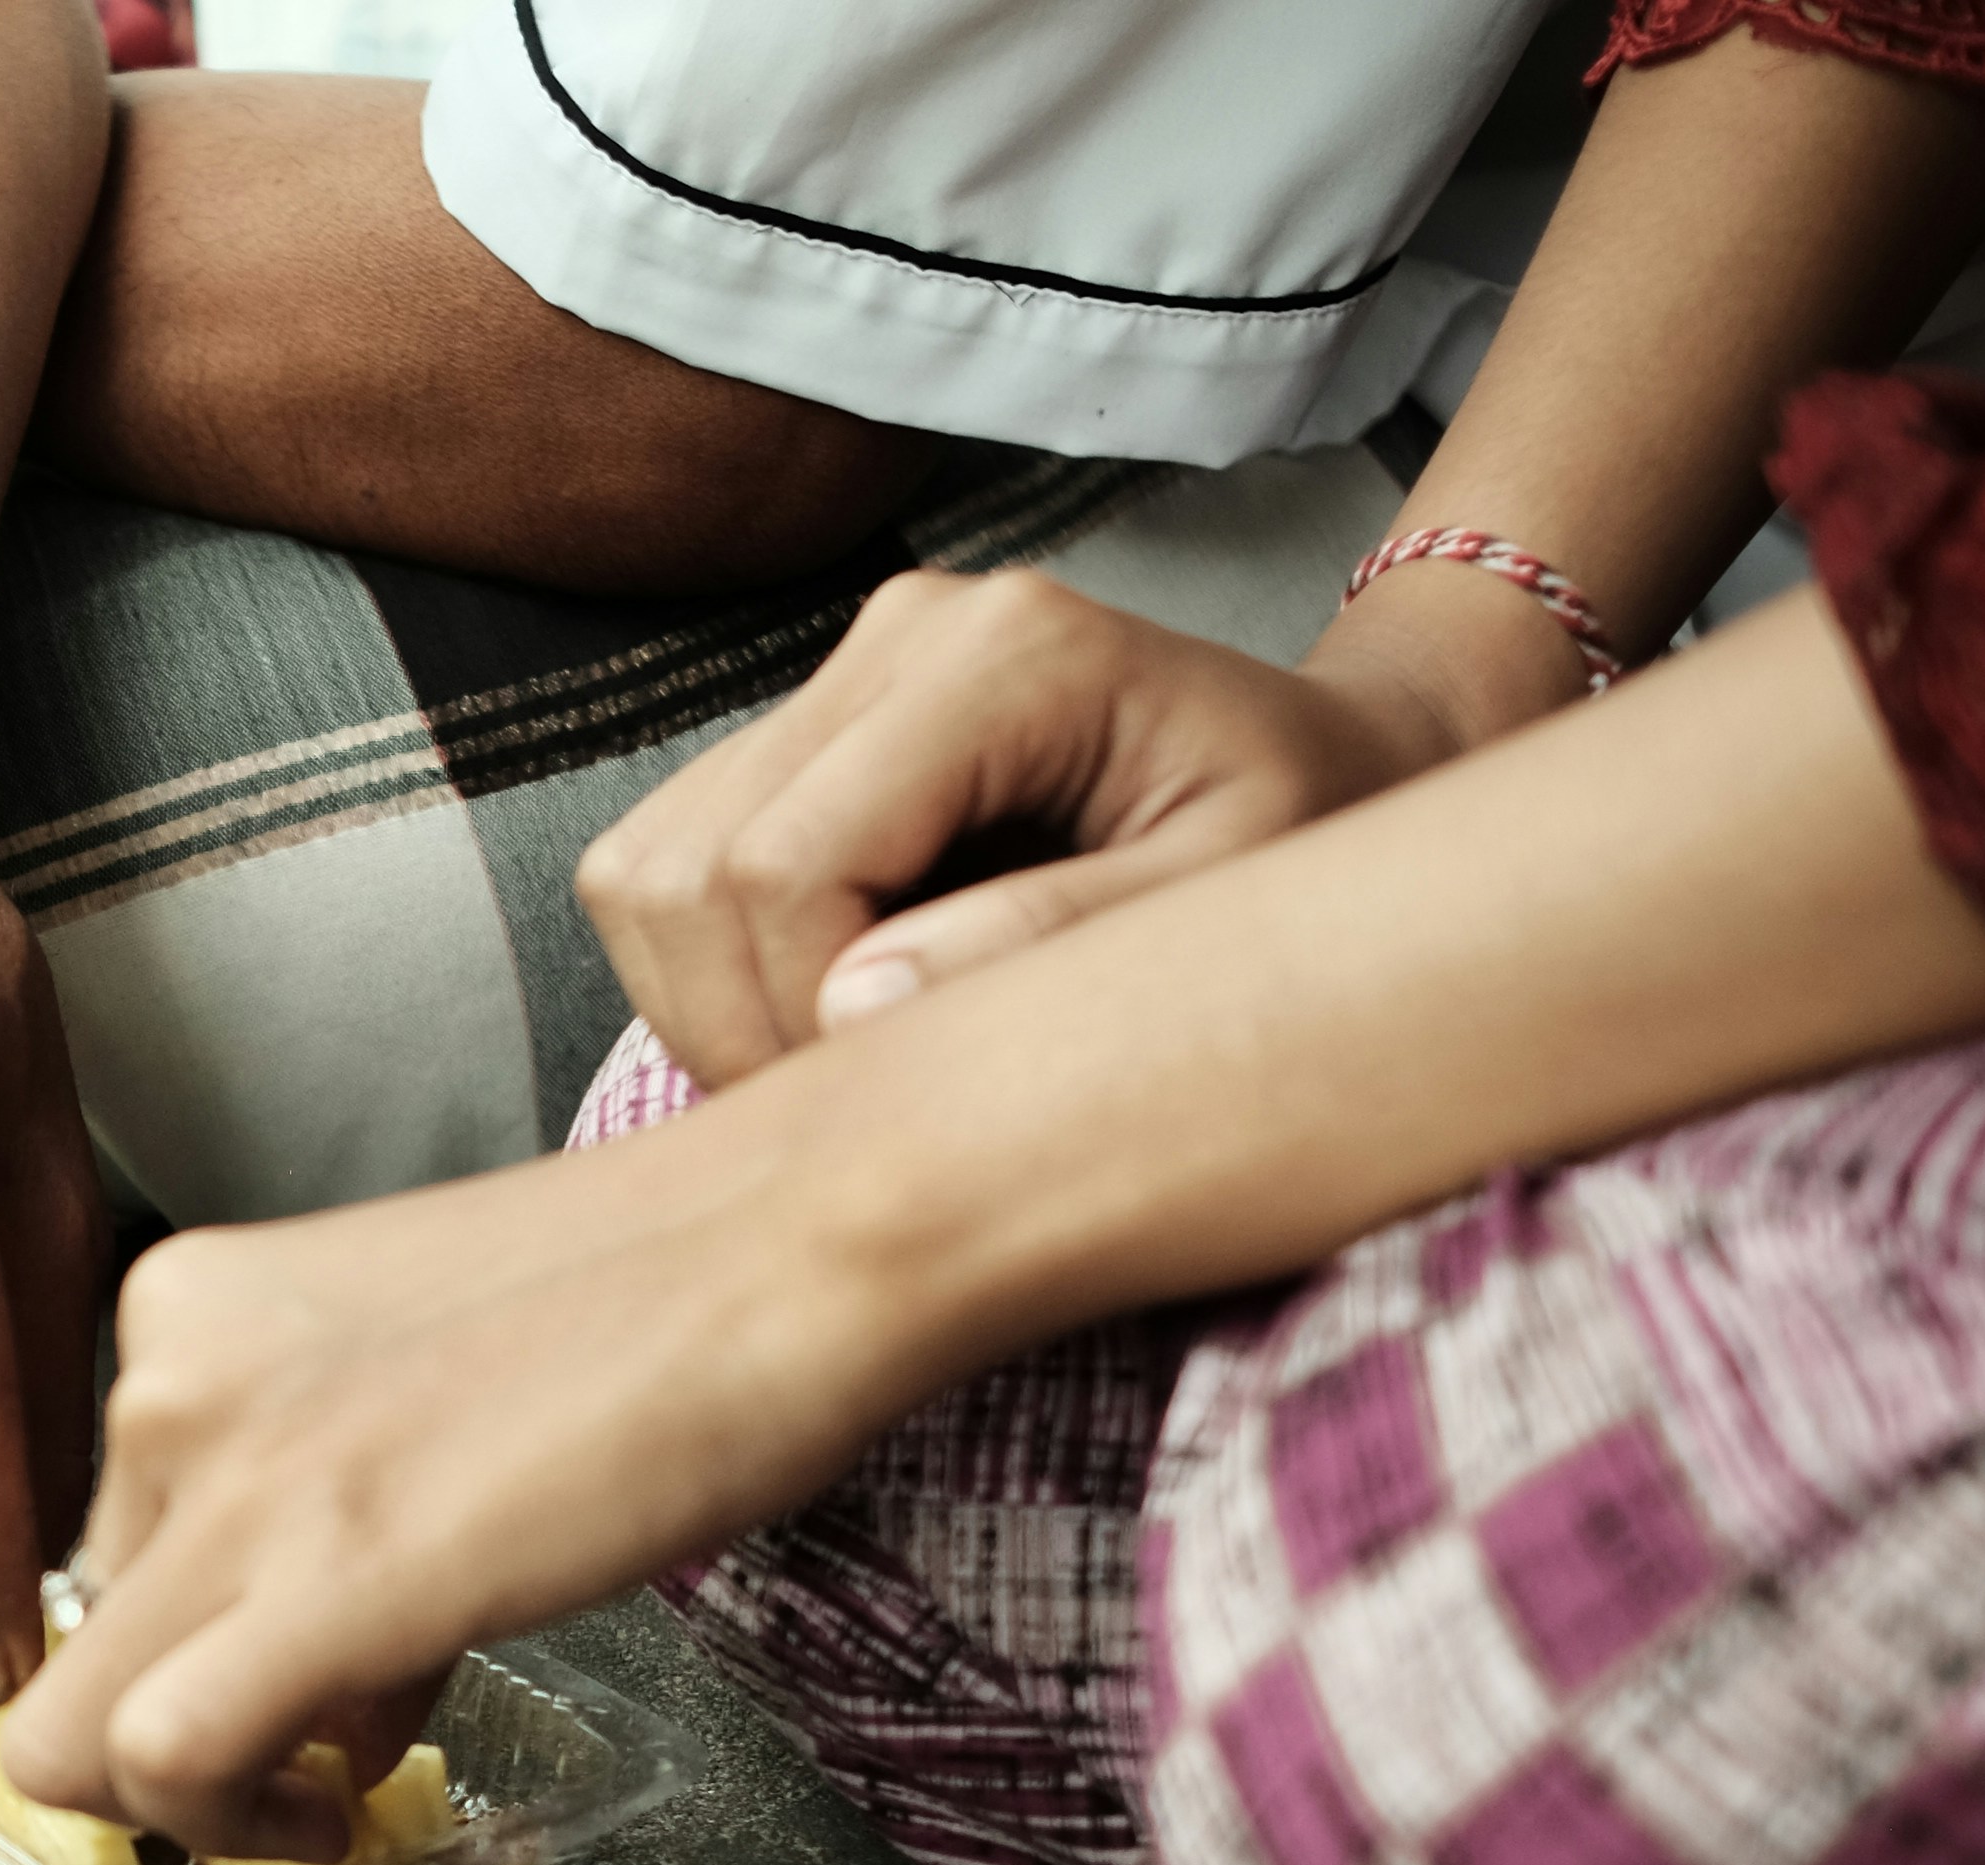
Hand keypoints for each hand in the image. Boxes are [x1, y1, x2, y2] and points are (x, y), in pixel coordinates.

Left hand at [0, 1081, 924, 1852]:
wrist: (788, 1240)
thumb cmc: (656, 1304)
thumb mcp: (412, 1375)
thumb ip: (313, 1488)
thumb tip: (301, 1661)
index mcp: (185, 1313)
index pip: (105, 1541)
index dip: (193, 1641)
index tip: (283, 1685)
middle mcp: (167, 1379)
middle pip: (80, 1641)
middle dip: (199, 1719)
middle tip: (329, 1737)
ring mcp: (224, 1475)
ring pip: (73, 1732)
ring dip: (202, 1801)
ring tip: (336, 1784)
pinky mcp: (311, 1574)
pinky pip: (153, 1761)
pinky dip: (229, 1829)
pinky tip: (331, 1817)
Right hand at [577, 567, 1457, 1087]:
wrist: (1338, 762)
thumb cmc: (1314, 840)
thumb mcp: (1229, 906)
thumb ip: (1054, 944)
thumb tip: (852, 1010)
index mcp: (1006, 655)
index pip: (786, 864)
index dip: (798, 1019)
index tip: (891, 1105)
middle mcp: (896, 634)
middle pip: (690, 871)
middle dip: (740, 1029)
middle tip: (861, 1110)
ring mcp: (837, 671)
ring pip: (645, 874)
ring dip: (710, 1008)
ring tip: (850, 1060)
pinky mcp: (802, 727)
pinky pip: (663, 872)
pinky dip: (712, 977)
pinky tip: (834, 1009)